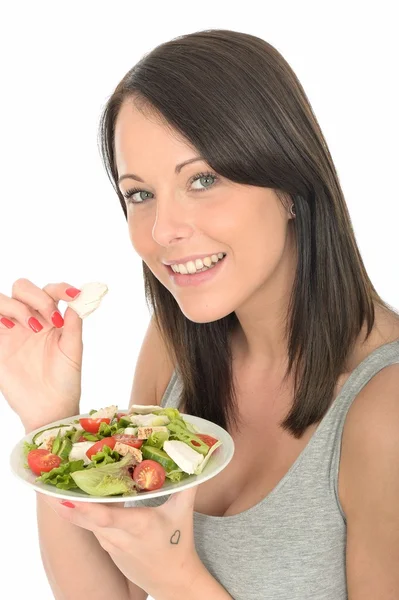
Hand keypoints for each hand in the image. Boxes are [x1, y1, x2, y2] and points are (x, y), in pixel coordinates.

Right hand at [0, 278, 82, 430]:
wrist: (49, 408)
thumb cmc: (65, 381)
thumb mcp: (73, 350)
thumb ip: (73, 323)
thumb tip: (78, 298)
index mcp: (50, 319)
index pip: (50, 291)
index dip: (60, 287)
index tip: (72, 294)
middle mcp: (29, 320)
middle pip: (23, 288)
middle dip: (38, 296)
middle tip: (52, 319)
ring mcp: (11, 330)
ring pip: (3, 299)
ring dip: (18, 306)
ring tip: (33, 327)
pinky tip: (9, 327)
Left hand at [42, 485, 202, 597]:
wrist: (174, 580)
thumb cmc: (178, 543)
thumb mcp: (183, 511)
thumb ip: (187, 483)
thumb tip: (194, 458)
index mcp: (137, 525)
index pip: (103, 517)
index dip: (81, 508)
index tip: (63, 496)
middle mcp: (118, 536)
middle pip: (85, 518)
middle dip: (64, 502)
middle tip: (47, 482)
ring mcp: (110, 544)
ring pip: (86, 522)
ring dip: (72, 506)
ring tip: (58, 484)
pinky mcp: (107, 548)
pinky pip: (92, 527)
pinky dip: (83, 514)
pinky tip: (77, 500)